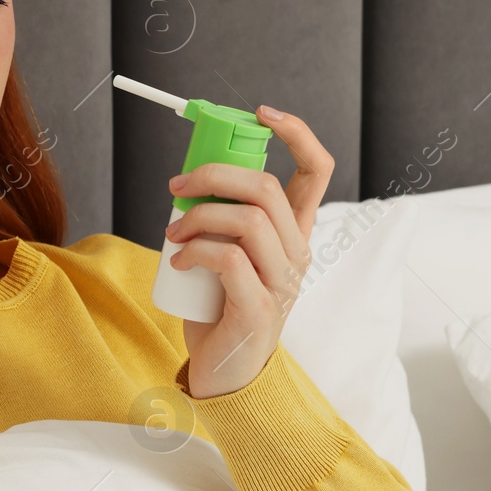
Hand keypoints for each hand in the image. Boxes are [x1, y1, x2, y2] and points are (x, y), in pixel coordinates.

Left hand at [165, 106, 333, 397]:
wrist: (224, 376)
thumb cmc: (219, 311)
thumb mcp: (224, 256)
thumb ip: (220, 221)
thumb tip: (187, 181)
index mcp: (293, 235)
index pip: (317, 171)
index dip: (297, 133)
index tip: (262, 113)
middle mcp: (296, 255)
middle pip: (268, 189)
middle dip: (214, 175)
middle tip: (176, 187)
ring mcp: (283, 283)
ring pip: (249, 220)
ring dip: (199, 217)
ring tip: (172, 233)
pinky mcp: (259, 308)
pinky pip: (228, 259)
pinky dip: (195, 251)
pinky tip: (177, 260)